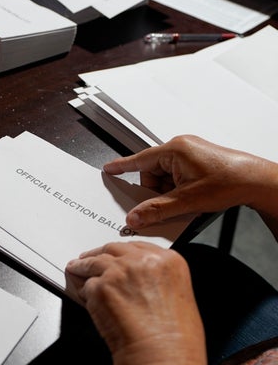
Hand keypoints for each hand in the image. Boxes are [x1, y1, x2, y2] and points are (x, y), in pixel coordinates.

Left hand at [66, 241, 209, 364]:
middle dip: (99, 254)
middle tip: (89, 258)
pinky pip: (86, 286)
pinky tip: (83, 295)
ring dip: (83, 266)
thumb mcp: (179, 297)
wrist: (161, 357)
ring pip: (93, 262)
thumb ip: (158, 279)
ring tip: (76, 268)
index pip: (137, 246)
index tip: (114, 253)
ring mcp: (118, 272)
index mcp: (168, 261)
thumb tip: (139, 281)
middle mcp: (142, 261)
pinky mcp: (99, 287)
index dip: (121, 251)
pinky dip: (84, 292)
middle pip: (112, 249)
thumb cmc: (175, 339)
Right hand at [103, 135, 277, 229]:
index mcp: (173, 150)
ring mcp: (189, 154)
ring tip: (189, 198)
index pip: (138, 159)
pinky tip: (192, 196)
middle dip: (158, 190)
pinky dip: (180, 188)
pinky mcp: (197, 161)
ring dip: (171, 191)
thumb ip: (156, 209)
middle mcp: (180, 148)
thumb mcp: (187, 200)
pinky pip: (177, 176)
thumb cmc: (229, 181)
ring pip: (165, 177)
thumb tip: (136, 216)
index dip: (121, 167)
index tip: (108, 169)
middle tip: (171, 201)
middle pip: (152, 173)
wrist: (257, 181)